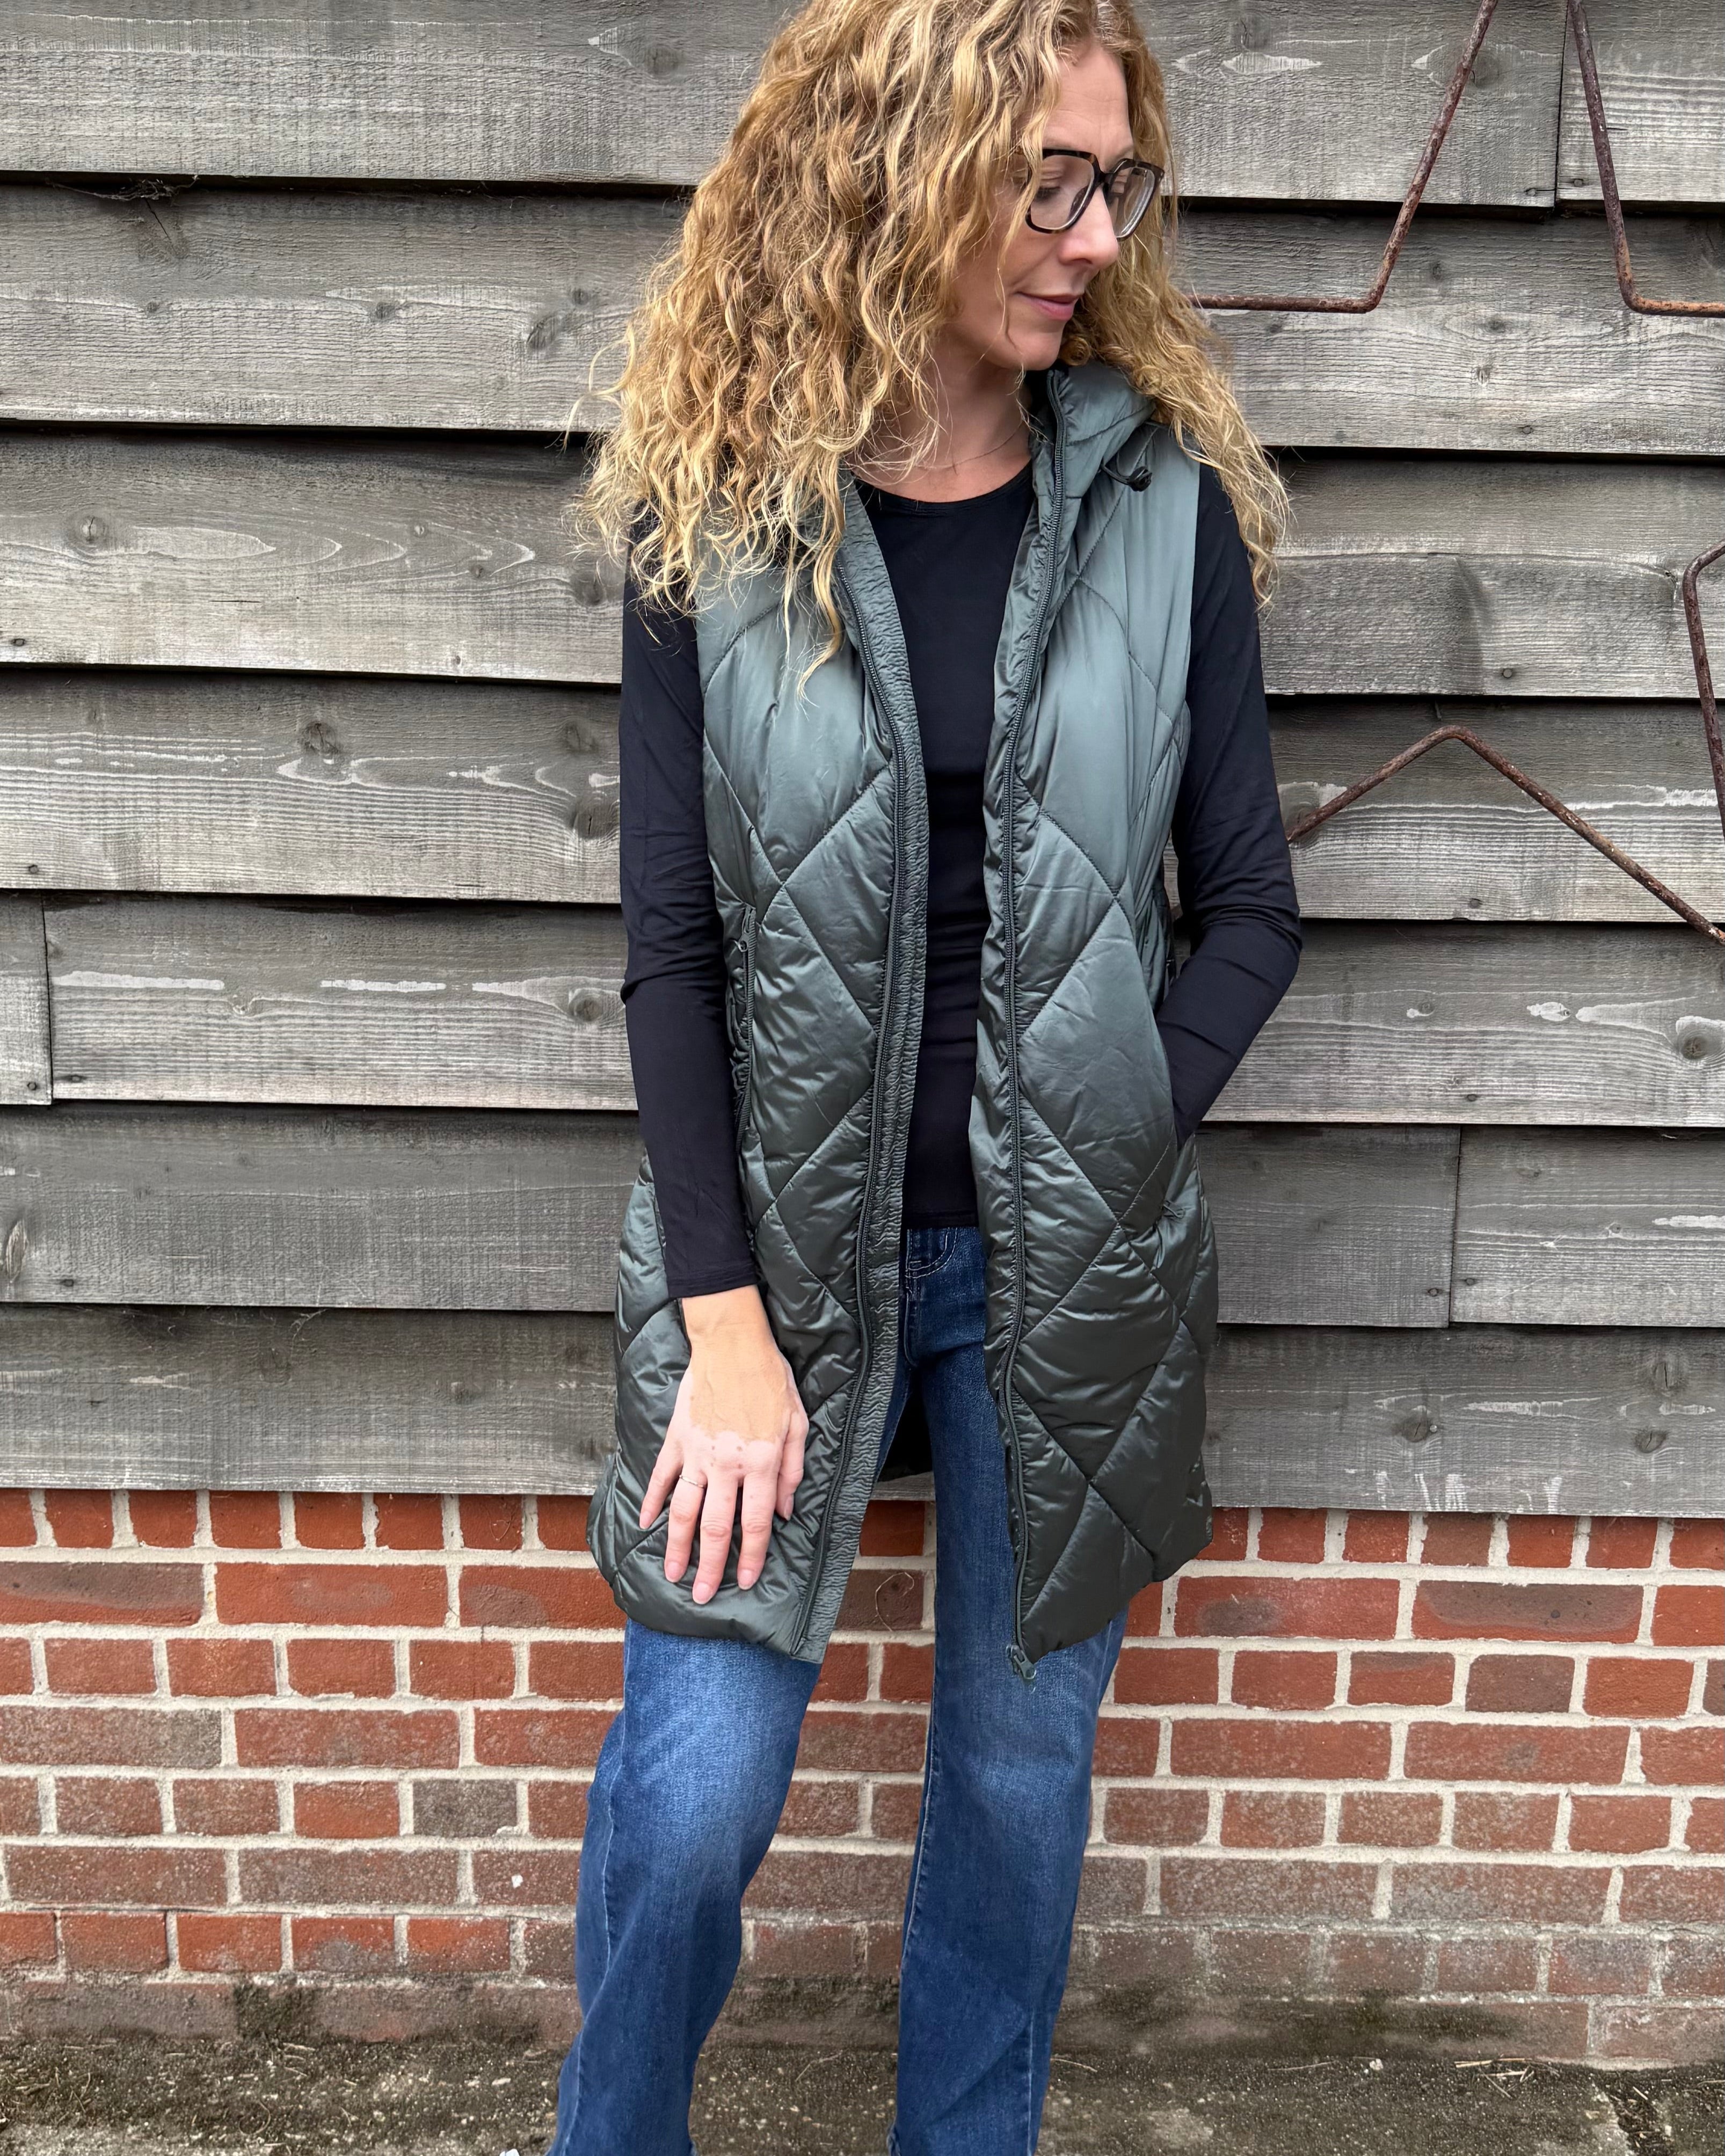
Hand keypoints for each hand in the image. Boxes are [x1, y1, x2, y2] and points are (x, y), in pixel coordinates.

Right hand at [639, 1284, 807, 1603]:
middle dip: (709, 1566)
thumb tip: (783, 1511)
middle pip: (714, 1526)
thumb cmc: (769, 1379)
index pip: (755, 1523)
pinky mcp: (676, 1439)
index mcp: (759, 1463)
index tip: (747, 1581)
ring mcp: (696, 1453)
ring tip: (672, 1573)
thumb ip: (791, 1471)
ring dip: (676, 1546)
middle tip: (701, 1596)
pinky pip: (661, 1477)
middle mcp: (726, 1465)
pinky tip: (646, 1523)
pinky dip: (651, 1501)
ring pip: (682, 1510)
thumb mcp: (796, 1424)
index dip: (752, 1557)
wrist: (731, 1342)